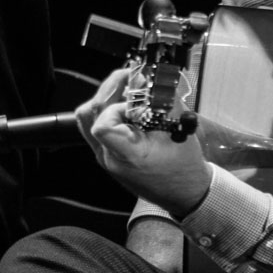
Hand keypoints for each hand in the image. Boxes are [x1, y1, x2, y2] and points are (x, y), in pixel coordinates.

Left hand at [77, 68, 211, 218]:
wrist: (184, 193)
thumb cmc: (184, 168)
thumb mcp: (180, 131)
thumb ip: (163, 102)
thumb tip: (151, 78)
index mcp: (128, 156)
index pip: (102, 127)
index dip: (116, 108)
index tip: (134, 102)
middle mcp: (109, 157)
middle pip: (90, 115)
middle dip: (110, 92)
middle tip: (131, 80)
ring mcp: (104, 156)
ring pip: (88, 119)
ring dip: (107, 100)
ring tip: (129, 94)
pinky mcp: (105, 153)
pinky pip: (96, 126)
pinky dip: (108, 111)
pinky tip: (127, 106)